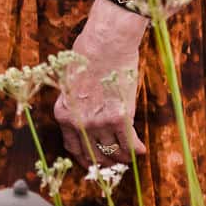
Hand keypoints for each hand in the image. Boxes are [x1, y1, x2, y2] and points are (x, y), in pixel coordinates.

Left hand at [53, 0, 148, 163]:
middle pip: (92, 154)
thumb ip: (73, 100)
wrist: (107, 40)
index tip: (92, 162)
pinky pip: (129, 143)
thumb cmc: (88, 51)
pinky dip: (136, 149)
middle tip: (112, 164)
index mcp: (63, 113)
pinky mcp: (120, 118)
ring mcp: (99, 122)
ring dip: (121, 156)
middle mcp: (79, 123)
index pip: (72, 146)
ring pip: (112, 150)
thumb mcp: (70, 78)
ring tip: (127, 157)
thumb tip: (80, 109)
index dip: (84, 157)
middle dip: (103, 162)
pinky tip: (141, 151)